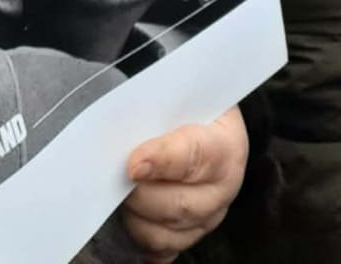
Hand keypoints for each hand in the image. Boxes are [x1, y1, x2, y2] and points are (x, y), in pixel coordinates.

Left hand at [121, 106, 248, 261]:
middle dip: (139, 193)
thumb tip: (125, 114)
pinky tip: (128, 215)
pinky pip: (162, 249)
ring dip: (134, 214)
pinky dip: (140, 236)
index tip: (132, 163)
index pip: (197, 155)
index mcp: (226, 144)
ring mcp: (209, 217)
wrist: (204, 119)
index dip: (162, 160)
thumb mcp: (183, 91)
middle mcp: (224, 188)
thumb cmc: (188, 104)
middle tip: (114, 175)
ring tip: (117, 190)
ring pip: (166, 232)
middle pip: (179, 204)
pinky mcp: (190, 235)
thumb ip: (159, 102)